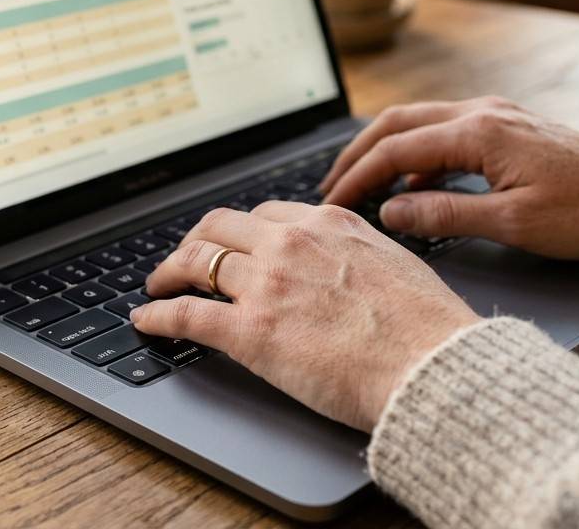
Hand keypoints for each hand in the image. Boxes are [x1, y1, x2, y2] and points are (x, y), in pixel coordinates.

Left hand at [131, 202, 479, 431]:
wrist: (430, 364)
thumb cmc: (428, 328)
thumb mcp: (395, 264)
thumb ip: (359, 255)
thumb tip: (350, 267)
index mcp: (329, 224)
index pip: (266, 214)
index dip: (241, 231)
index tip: (232, 244)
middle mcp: (291, 243)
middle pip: (220, 227)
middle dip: (196, 242)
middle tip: (185, 260)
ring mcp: (266, 284)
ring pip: (196, 262)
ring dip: (169, 273)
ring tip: (158, 286)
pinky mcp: (250, 331)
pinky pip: (188, 314)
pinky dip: (158, 315)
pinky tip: (147, 321)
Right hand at [319, 97, 578, 259]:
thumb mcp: (513, 224)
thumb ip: (445, 215)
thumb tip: (391, 213)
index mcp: (479, 133)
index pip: (396, 151)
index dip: (357, 178)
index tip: (331, 204)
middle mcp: (483, 113)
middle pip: (397, 125)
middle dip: (357, 155)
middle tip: (329, 188)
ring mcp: (496, 116)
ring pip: (419, 124)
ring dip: (384, 152)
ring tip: (359, 185)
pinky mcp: (508, 128)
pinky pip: (445, 133)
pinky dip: (416, 156)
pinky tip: (411, 188)